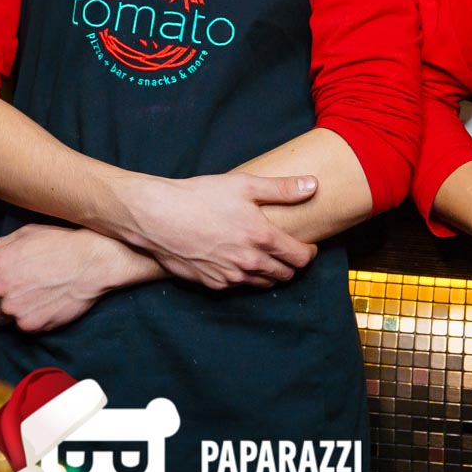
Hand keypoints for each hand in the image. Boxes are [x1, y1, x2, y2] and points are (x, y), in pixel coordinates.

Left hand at [0, 225, 147, 331]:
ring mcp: (13, 309)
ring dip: (9, 310)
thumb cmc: (60, 244)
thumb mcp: (25, 234)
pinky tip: (42, 305)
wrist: (91, 263)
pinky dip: (28, 319)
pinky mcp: (29, 325)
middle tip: (16, 289)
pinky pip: (19, 327)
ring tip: (30, 299)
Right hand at [114, 173, 317, 290]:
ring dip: (269, 273)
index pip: (301, 258)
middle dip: (291, 264)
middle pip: (285, 274)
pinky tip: (238, 261)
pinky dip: (244, 277)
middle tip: (286, 251)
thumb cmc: (200, 196)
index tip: (307, 246)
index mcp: (263, 238)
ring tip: (264, 257)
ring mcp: (231, 277)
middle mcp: (250, 263)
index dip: (309, 252)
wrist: (158, 217)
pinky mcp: (212, 284)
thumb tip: (313, 186)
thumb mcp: (244, 185)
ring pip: (263, 284)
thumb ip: (282, 188)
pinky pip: (238, 286)